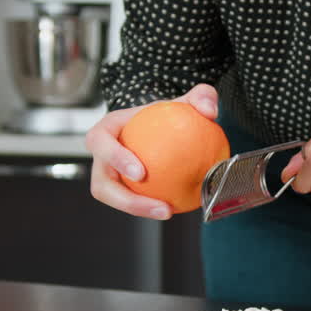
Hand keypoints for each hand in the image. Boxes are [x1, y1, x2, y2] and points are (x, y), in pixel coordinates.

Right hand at [85, 83, 219, 219]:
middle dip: (126, 200)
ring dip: (140, 210)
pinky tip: (177, 208)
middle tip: (160, 205)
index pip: (100, 144)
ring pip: (115, 200)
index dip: (115, 159)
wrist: (154, 129)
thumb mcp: (181, 102)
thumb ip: (199, 98)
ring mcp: (108, 178)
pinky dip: (151, 207)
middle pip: (102, 185)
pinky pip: (134, 202)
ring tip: (168, 212)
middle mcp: (101, 159)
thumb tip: (210, 111)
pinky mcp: (119, 191)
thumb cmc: (161, 115)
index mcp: (105, 132)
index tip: (141, 172)